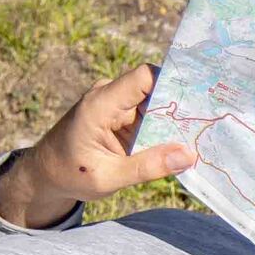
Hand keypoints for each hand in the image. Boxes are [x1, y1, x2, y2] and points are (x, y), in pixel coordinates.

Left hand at [0, 64, 196, 229]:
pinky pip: (149, 116)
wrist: (45, 175)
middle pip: (155, 89)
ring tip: (201, 136)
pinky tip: (181, 143)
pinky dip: (164, 129)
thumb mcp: (109, 177)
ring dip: (174, 120)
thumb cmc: (70, 175)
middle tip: (210, 123)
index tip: (200, 99)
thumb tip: (188, 155)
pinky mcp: (120, 116)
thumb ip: (148, 167)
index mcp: (100, 104)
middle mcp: (108, 97)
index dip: (172, 82)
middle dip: (181, 106)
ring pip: (155, 104)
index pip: (143, 77)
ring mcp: (115, 105)